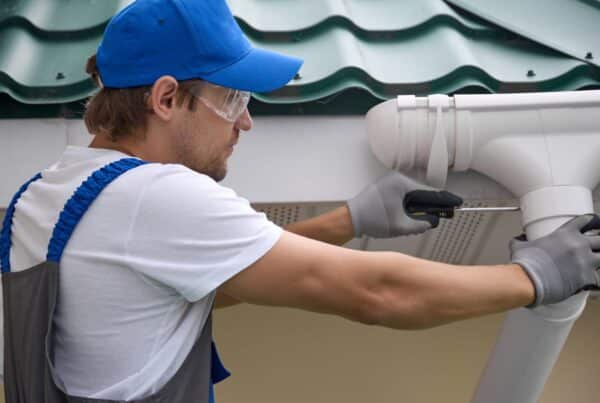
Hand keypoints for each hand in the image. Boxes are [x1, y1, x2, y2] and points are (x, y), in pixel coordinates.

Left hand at [346, 171, 462, 237]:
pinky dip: (410, 205)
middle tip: (447, 213)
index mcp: (401, 184)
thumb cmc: (372, 220)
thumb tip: (432, 222)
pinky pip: (404, 195)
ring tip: (430, 217)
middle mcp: (396, 179)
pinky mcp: (385, 188)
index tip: (457, 203)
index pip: (429, 192)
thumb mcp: (401, 226)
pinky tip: (414, 215)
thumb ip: (420, 225)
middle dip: (433, 205)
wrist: (350, 219)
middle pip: (422, 193)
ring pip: (413, 195)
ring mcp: (390, 182)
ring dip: (420, 206)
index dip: (445, 200)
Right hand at [510, 214, 599, 306]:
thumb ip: (522, 240)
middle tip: (596, 247)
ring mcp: (585, 262)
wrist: (528, 280)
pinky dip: (596, 281)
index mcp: (564, 234)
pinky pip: (599, 279)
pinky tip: (592, 283)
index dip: (591, 222)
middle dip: (599, 243)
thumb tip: (520, 238)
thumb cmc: (525, 264)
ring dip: (598, 261)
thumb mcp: (520, 246)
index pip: (585, 221)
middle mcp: (578, 246)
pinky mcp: (587, 278)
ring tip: (594, 264)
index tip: (593, 225)